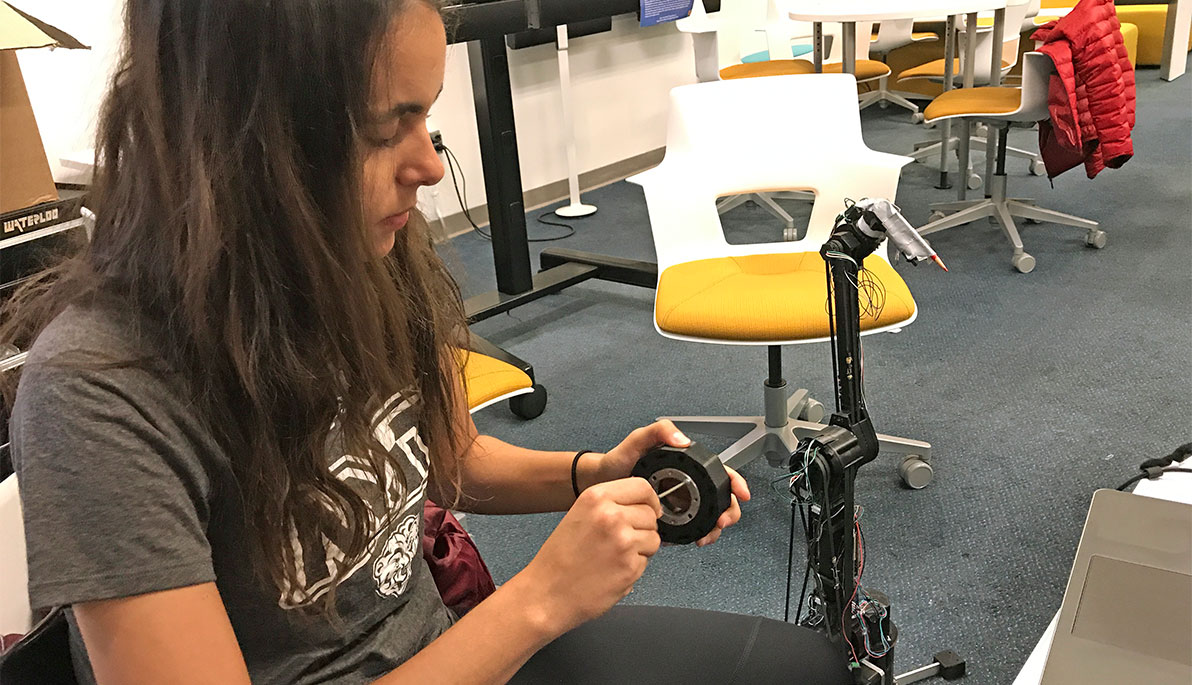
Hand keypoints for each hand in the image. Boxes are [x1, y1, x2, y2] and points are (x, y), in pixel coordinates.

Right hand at [517, 478, 661, 635]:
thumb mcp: (579, 515)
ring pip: (654, 538)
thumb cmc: (558, 560)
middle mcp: (612, 515)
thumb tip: (642, 504)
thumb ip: (609, 505)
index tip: (651, 509)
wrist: (547, 594)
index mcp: (596, 498)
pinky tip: (612, 571)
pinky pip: (646, 561)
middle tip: (622, 541)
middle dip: (643, 528)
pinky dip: (634, 568)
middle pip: (650, 514)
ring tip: (614, 556)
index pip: (642, 487)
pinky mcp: (631, 566)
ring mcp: (623, 541)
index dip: (650, 501)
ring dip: (641, 548)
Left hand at [596, 419, 750, 547]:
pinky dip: (697, 535)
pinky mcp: (671, 519)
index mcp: (686, 465)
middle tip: (721, 522)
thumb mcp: (639, 439)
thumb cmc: (619, 460)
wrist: (601, 483)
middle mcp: (687, 484)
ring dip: (714, 528)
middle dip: (728, 512)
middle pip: (721, 498)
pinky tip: (690, 538)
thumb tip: (684, 440)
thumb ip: (660, 431)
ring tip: (705, 535)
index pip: (719, 472)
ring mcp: (680, 503)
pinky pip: (691, 528)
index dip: (735, 483)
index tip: (740, 495)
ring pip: (710, 517)